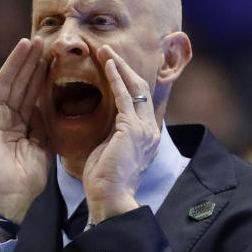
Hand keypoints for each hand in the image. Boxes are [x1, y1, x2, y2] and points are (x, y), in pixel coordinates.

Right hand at [0, 37, 51, 222]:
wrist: (12, 195)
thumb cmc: (29, 176)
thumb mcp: (44, 145)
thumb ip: (44, 122)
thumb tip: (48, 103)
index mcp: (22, 123)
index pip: (33, 92)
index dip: (42, 74)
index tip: (54, 56)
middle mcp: (6, 117)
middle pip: (20, 82)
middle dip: (31, 62)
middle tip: (43, 41)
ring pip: (5, 82)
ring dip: (15, 63)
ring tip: (27, 43)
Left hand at [82, 45, 160, 223]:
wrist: (110, 201)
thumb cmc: (104, 184)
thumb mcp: (108, 152)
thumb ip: (110, 134)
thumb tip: (102, 123)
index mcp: (145, 138)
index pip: (138, 101)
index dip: (124, 80)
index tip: (109, 66)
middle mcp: (150, 130)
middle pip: (139, 89)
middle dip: (123, 67)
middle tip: (106, 50)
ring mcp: (144, 129)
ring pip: (134, 87)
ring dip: (118, 66)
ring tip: (104, 50)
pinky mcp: (132, 129)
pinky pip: (124, 96)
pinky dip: (115, 78)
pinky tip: (106, 64)